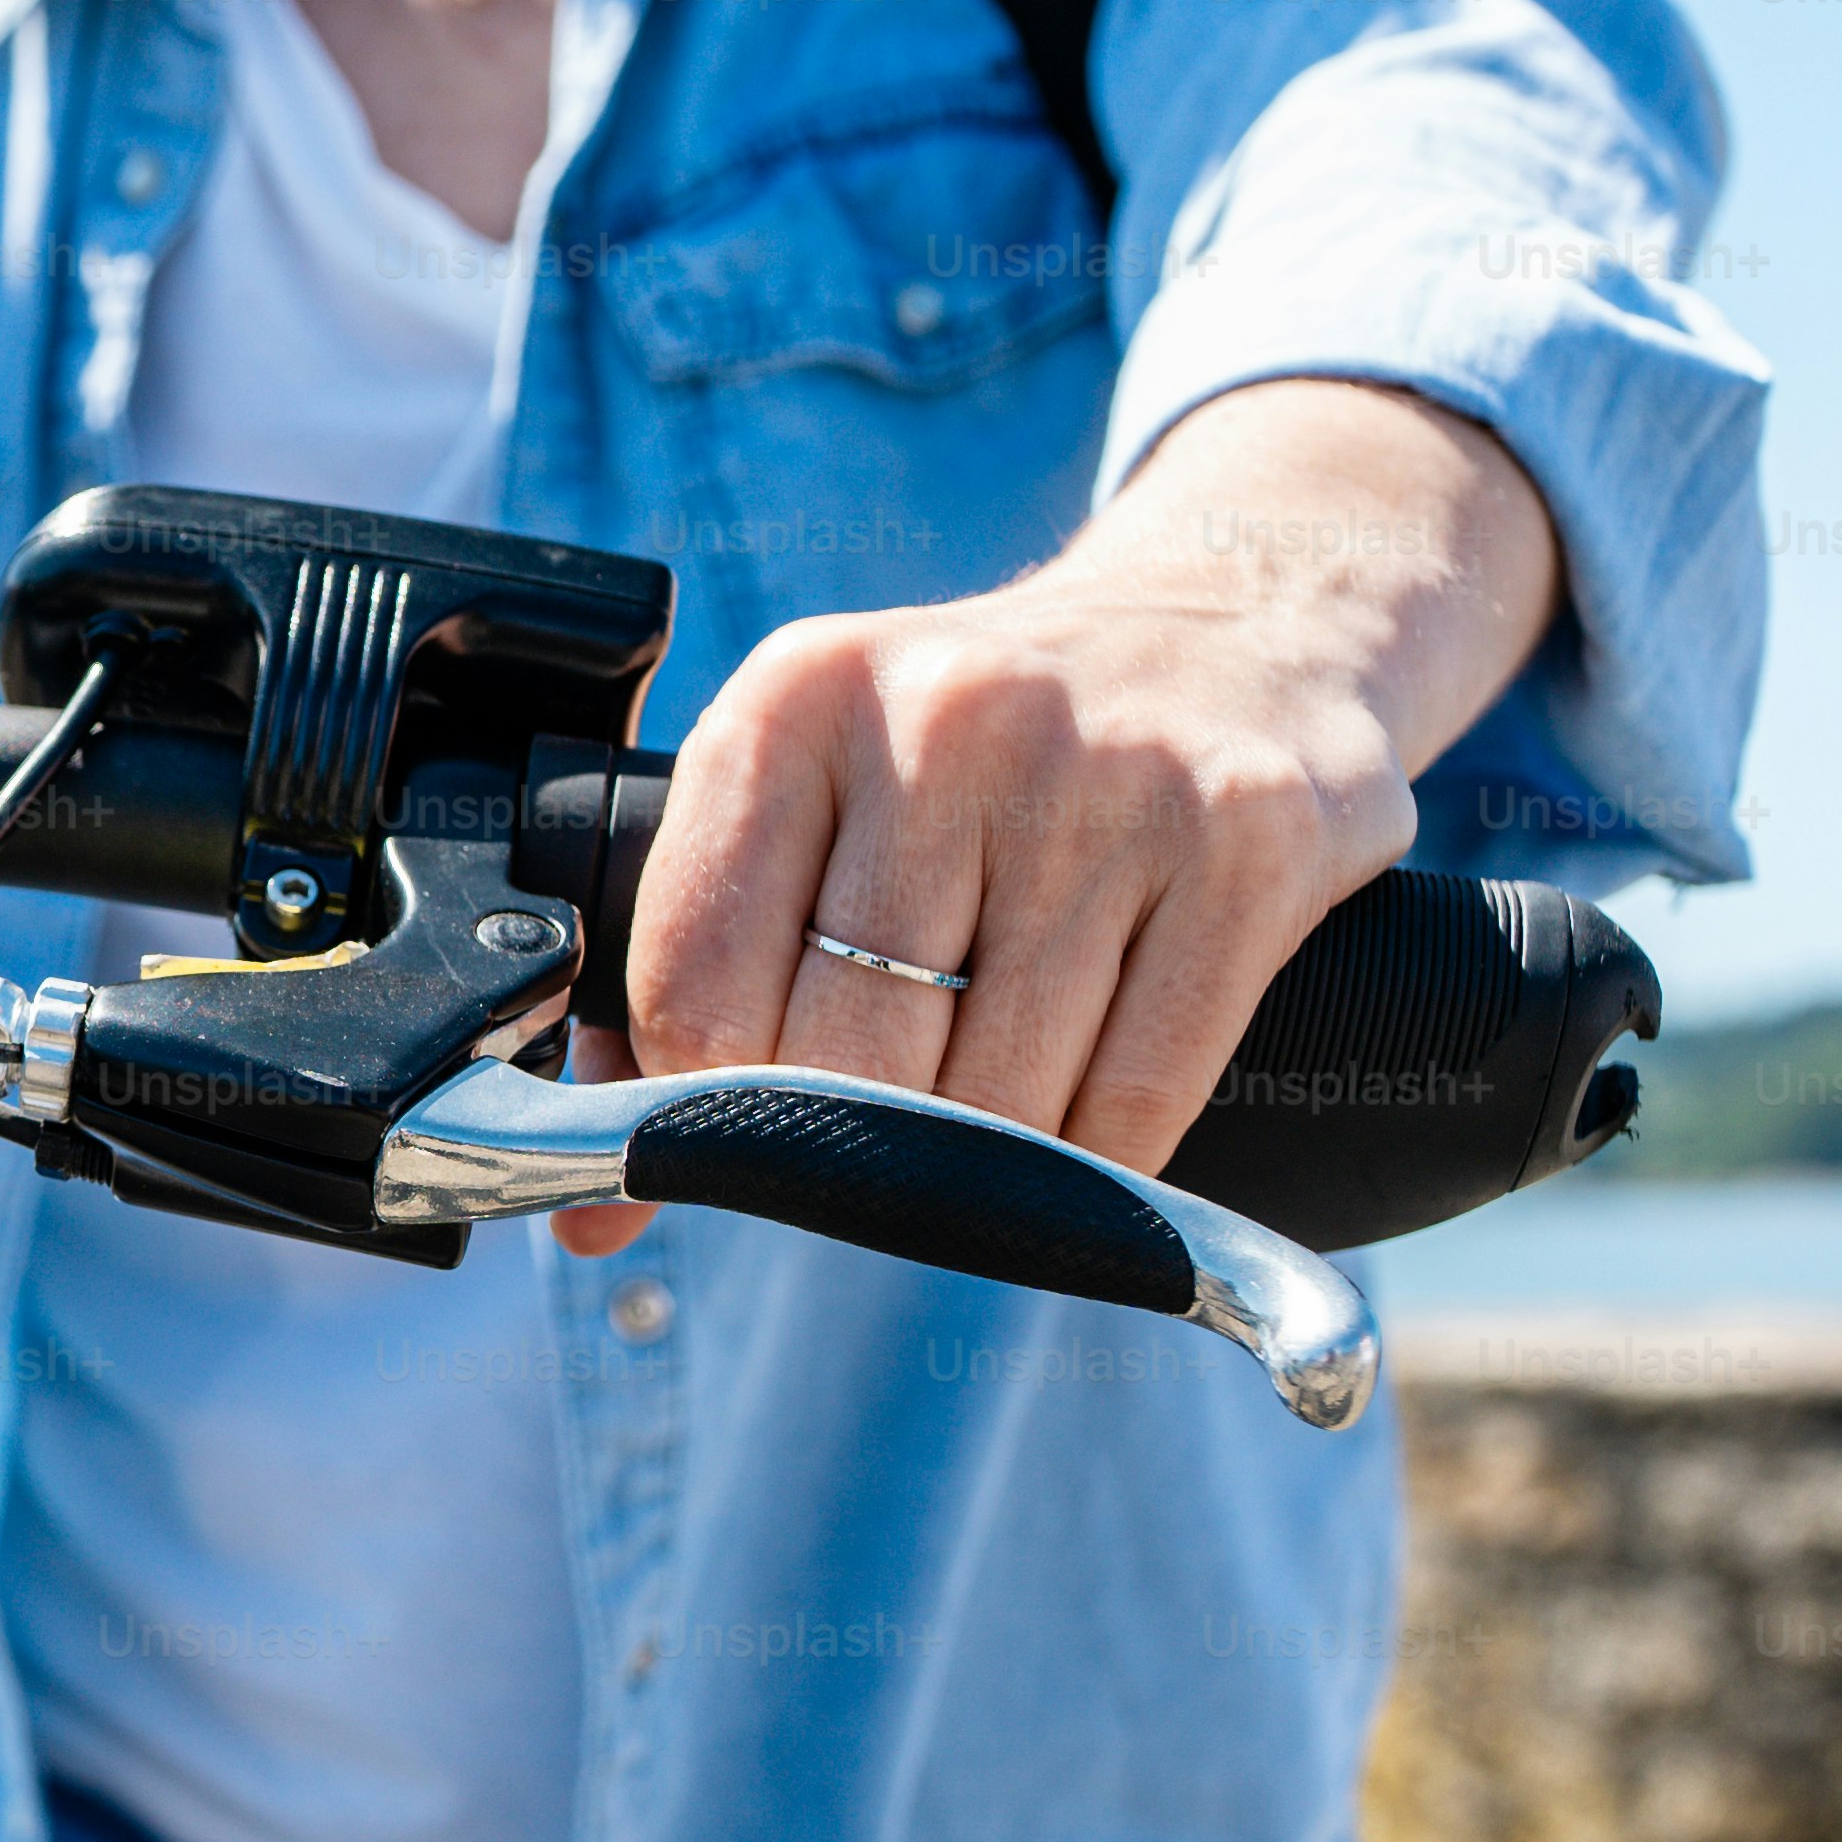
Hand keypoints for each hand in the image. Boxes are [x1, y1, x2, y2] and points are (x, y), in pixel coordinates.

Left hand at [559, 378, 1559, 1258]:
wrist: (1236, 624)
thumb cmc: (985, 753)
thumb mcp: (818, 792)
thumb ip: (693, 977)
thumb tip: (591, 1216)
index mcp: (800, 702)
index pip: (696, 981)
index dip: (705, 1100)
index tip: (744, 1129)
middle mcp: (950, 719)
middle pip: (845, 1057)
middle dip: (856, 1146)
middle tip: (882, 1156)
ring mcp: (1113, 777)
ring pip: (999, 1095)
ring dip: (985, 1167)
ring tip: (987, 1138)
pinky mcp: (1250, 843)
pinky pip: (1138, 1096)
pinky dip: (1098, 1164)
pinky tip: (1083, 1142)